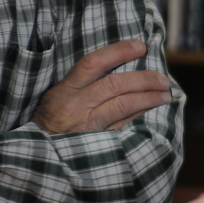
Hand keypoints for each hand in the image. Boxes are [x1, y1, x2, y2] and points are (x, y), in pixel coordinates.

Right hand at [33, 39, 171, 133]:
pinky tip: (151, 110)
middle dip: (142, 79)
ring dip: (148, 98)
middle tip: (162, 78)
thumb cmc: (47, 121)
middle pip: (114, 84)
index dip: (117, 52)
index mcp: (65, 89)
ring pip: (123, 105)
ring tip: (165, 94)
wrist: (37, 156)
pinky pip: (124, 125)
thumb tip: (110, 68)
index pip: (92, 63)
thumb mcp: (53, 97)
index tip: (138, 46)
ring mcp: (88, 124)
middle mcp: (76, 104)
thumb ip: (77, 84)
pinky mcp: (98, 141)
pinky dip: (140, 115)